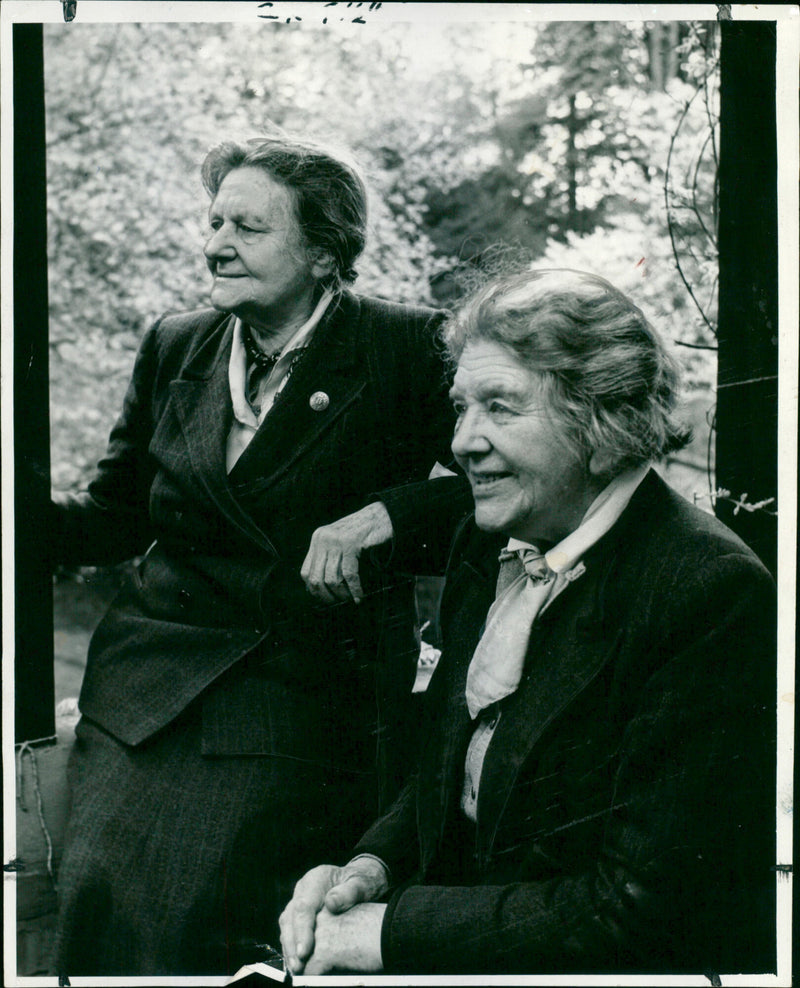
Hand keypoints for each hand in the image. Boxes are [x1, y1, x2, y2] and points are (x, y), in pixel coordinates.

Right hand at [279, 857, 388, 974]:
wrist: (361, 880)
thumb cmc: (362, 882)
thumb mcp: (362, 884)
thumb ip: (349, 892)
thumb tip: (331, 903)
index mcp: (317, 878)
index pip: (304, 905)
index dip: (302, 930)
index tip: (304, 951)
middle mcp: (304, 889)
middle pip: (291, 916)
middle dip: (292, 943)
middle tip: (298, 966)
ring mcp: (300, 900)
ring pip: (287, 924)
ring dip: (289, 947)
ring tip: (296, 968)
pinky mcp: (300, 913)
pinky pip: (291, 930)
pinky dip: (292, 946)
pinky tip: (298, 961)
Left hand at [301, 501, 392, 604]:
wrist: (382, 516)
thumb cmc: (364, 533)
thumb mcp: (339, 542)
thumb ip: (329, 558)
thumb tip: (321, 587)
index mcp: (318, 538)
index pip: (305, 572)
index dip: (314, 589)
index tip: (327, 598)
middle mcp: (323, 538)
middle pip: (316, 578)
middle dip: (327, 596)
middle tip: (339, 603)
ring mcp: (336, 540)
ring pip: (332, 578)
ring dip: (342, 594)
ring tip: (351, 599)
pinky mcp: (351, 543)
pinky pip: (349, 574)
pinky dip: (354, 589)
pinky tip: (359, 596)